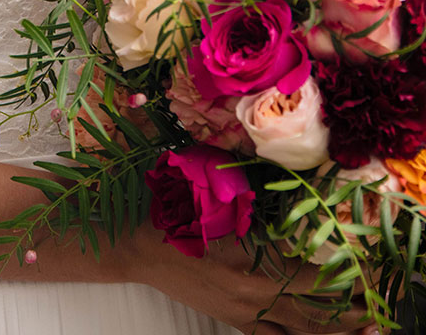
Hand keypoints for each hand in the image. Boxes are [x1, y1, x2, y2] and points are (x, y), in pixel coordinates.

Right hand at [121, 225, 374, 334]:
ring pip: (297, 330)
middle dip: (345, 313)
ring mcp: (245, 312)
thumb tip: (292, 194)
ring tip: (357, 328)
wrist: (142, 248)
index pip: (308, 275)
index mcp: (251, 262)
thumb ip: (255, 202)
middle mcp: (253, 294)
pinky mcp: (234, 320)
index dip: (338, 278)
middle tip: (372, 311)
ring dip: (327, 331)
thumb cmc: (179, 215)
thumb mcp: (218, 200)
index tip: (361, 273)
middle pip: (310, 309)